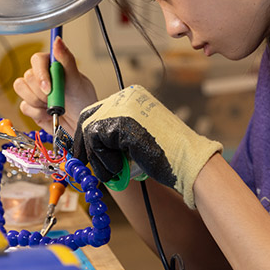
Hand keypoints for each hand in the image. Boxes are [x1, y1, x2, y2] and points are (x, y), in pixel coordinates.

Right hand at [13, 37, 96, 133]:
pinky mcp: (31, 107)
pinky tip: (48, 115)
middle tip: (58, 100)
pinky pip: (23, 106)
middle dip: (42, 92)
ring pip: (21, 89)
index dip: (40, 74)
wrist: (81, 126)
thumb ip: (66, 60)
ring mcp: (35, 92)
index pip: (37, 60)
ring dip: (38, 101)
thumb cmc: (83, 102)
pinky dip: (37, 113)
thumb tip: (57, 41)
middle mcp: (42, 77)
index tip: (49, 88)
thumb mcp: (77, 80)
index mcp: (53, 66)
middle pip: (27, 76)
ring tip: (53, 107)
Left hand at [73, 85, 221, 207]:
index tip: (82, 152)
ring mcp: (123, 106)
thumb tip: (91, 146)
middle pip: (88, 117)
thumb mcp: (138, 137)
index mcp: (133, 97)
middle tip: (80, 162)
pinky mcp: (120, 121)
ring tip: (112, 172)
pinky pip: (96, 142)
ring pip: (90, 131)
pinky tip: (118, 169)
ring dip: (97, 158)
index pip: (97, 111)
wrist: (188, 160)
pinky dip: (102, 160)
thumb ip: (117, 136)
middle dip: (83, 143)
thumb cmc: (167, 155)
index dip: (87, 133)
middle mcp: (126, 97)